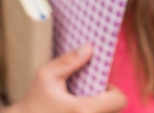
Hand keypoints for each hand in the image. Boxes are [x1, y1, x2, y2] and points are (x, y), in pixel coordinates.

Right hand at [8, 44, 126, 112]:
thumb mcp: (46, 75)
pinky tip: (75, 111)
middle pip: (115, 110)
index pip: (120, 99)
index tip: (97, 86)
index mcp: (83, 110)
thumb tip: (90, 47)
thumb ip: (69, 61)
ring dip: (99, 108)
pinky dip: (92, 112)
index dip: (113, 90)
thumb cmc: (34, 101)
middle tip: (87, 94)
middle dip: (106, 100)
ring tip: (79, 105)